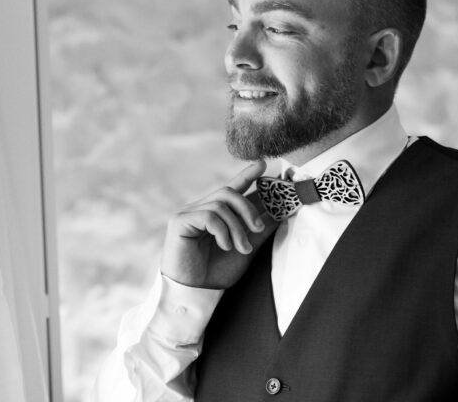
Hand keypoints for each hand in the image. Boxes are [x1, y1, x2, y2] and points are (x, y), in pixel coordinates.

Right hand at [160, 160, 277, 288]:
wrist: (195, 294)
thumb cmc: (216, 272)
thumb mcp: (246, 249)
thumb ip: (260, 230)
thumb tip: (279, 212)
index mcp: (216, 214)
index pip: (232, 188)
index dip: (247, 174)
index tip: (262, 164)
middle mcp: (201, 209)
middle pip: (228, 192)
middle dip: (248, 208)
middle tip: (258, 229)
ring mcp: (188, 214)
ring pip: (221, 204)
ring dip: (237, 227)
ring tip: (242, 247)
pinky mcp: (179, 222)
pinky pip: (209, 216)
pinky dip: (222, 231)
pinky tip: (224, 246)